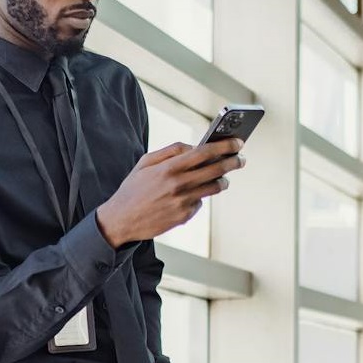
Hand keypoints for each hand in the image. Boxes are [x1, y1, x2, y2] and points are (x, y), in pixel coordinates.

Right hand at [96, 139, 245, 246]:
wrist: (121, 220)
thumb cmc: (133, 189)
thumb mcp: (145, 162)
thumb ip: (171, 151)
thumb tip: (194, 147)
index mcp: (169, 168)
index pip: (204, 153)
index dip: (224, 146)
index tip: (237, 142)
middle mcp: (178, 185)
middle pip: (216, 170)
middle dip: (233, 161)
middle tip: (241, 159)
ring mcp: (183, 202)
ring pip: (214, 188)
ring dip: (223, 180)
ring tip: (223, 177)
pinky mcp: (184, 216)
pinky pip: (200, 202)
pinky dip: (200, 196)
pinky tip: (191, 195)